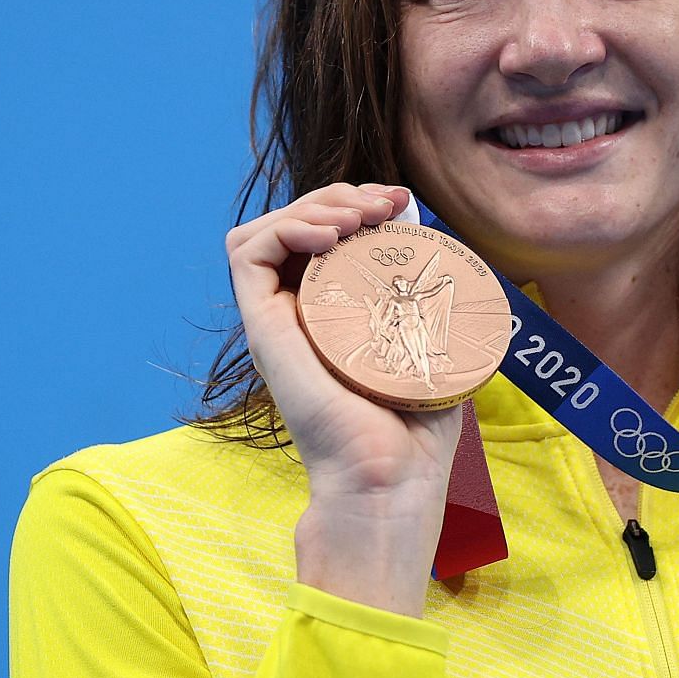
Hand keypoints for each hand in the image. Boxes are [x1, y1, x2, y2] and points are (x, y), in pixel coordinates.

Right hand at [224, 181, 462, 616]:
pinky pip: (246, 252)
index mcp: (333, 316)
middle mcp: (298, 313)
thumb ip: (426, 293)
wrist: (390, 482)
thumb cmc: (417, 431)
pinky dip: (285, 226)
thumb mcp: (432, 343)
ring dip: (311, 205)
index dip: (356, 204)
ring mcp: (277, 320)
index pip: (326, 237)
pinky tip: (332, 236)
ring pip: (266, 229)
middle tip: (383, 203)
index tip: (401, 203)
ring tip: (357, 217)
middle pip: (297, 224)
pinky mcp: (263, 329)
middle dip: (339, 195)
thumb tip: (426, 229)